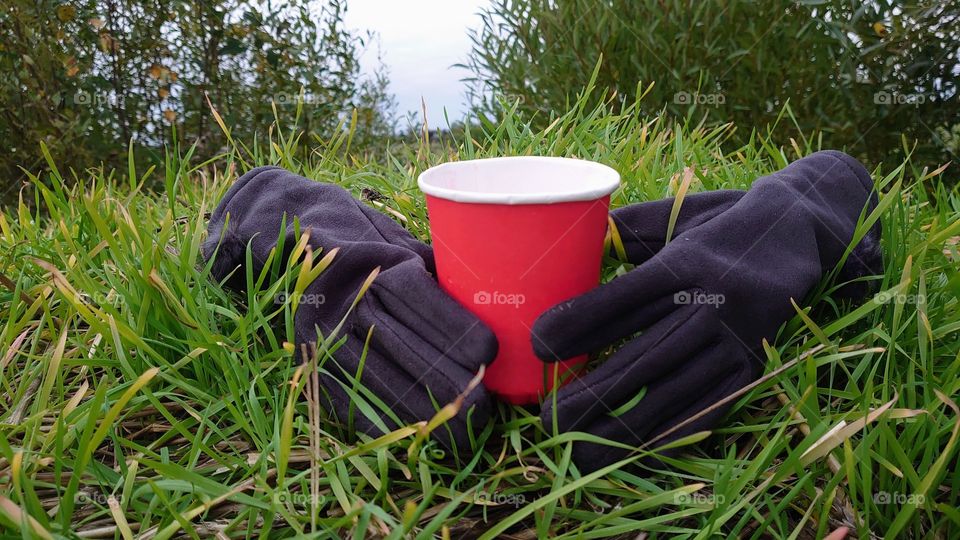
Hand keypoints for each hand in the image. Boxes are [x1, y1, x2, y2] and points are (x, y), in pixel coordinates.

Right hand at [204, 166, 496, 453]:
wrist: (280, 233)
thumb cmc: (352, 235)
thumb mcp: (395, 238)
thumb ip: (433, 266)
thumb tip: (483, 291)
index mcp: (379, 264)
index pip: (423, 300)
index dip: (458, 330)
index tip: (489, 353)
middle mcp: (351, 298)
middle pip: (406, 347)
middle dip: (449, 385)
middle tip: (484, 412)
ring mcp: (324, 331)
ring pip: (378, 379)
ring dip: (422, 412)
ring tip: (460, 435)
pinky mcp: (306, 358)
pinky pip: (344, 396)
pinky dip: (379, 420)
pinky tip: (410, 436)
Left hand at [533, 151, 881, 471]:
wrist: (802, 229)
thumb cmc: (717, 220)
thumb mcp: (672, 214)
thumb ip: (620, 233)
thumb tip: (564, 252)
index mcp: (686, 262)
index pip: (624, 299)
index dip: (578, 323)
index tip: (537, 345)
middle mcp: (712, 303)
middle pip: (643, 357)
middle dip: (591, 394)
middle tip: (547, 419)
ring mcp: (736, 340)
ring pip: (672, 391)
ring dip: (622, 427)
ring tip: (578, 450)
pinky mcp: (752, 366)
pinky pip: (708, 408)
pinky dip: (668, 433)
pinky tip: (633, 451)